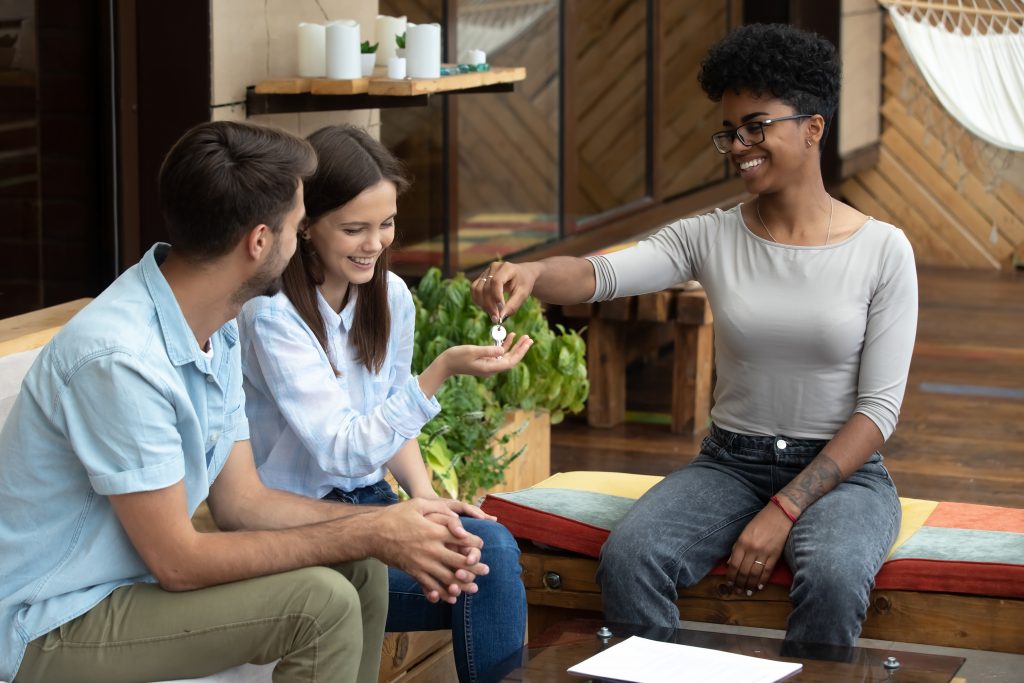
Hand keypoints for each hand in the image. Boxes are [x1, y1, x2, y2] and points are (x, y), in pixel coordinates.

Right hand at [369, 499, 487, 603]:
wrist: (373, 533)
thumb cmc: (396, 515)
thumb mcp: (418, 504)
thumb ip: (440, 510)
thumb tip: (458, 519)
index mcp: (435, 531)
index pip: (462, 538)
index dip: (475, 542)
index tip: (480, 544)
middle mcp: (431, 549)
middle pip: (459, 562)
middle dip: (475, 567)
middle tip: (486, 570)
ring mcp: (422, 563)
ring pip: (447, 578)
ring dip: (463, 584)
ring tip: (474, 588)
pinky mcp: (413, 572)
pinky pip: (431, 585)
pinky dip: (442, 593)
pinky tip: (451, 597)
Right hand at [438, 333, 531, 377]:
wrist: (445, 364)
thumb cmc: (457, 356)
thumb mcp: (472, 351)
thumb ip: (488, 351)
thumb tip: (503, 349)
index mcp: (490, 368)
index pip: (510, 362)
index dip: (520, 352)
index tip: (527, 343)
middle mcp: (491, 369)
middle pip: (511, 359)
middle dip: (520, 349)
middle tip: (530, 339)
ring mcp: (489, 366)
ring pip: (506, 356)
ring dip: (515, 347)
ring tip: (523, 337)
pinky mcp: (485, 361)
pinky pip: (499, 354)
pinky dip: (505, 346)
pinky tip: (510, 336)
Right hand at [470, 261, 539, 322]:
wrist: (523, 274)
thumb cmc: (524, 283)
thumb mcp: (523, 294)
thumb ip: (513, 305)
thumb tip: (501, 317)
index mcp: (506, 268)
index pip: (496, 282)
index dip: (496, 296)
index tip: (501, 310)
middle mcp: (494, 268)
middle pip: (485, 287)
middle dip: (489, 305)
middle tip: (496, 318)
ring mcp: (486, 272)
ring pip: (477, 289)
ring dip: (483, 304)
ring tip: (492, 314)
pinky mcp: (481, 278)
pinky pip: (474, 290)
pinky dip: (478, 301)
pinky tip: (487, 308)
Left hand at [725, 504, 793, 595]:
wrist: (780, 515)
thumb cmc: (760, 522)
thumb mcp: (744, 533)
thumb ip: (736, 548)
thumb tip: (729, 564)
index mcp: (742, 542)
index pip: (734, 564)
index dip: (731, 577)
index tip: (729, 584)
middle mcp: (752, 549)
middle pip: (743, 571)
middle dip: (739, 584)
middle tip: (737, 592)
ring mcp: (764, 553)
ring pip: (755, 574)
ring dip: (750, 585)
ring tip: (746, 593)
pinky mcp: (775, 555)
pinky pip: (767, 571)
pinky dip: (762, 581)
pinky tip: (758, 588)